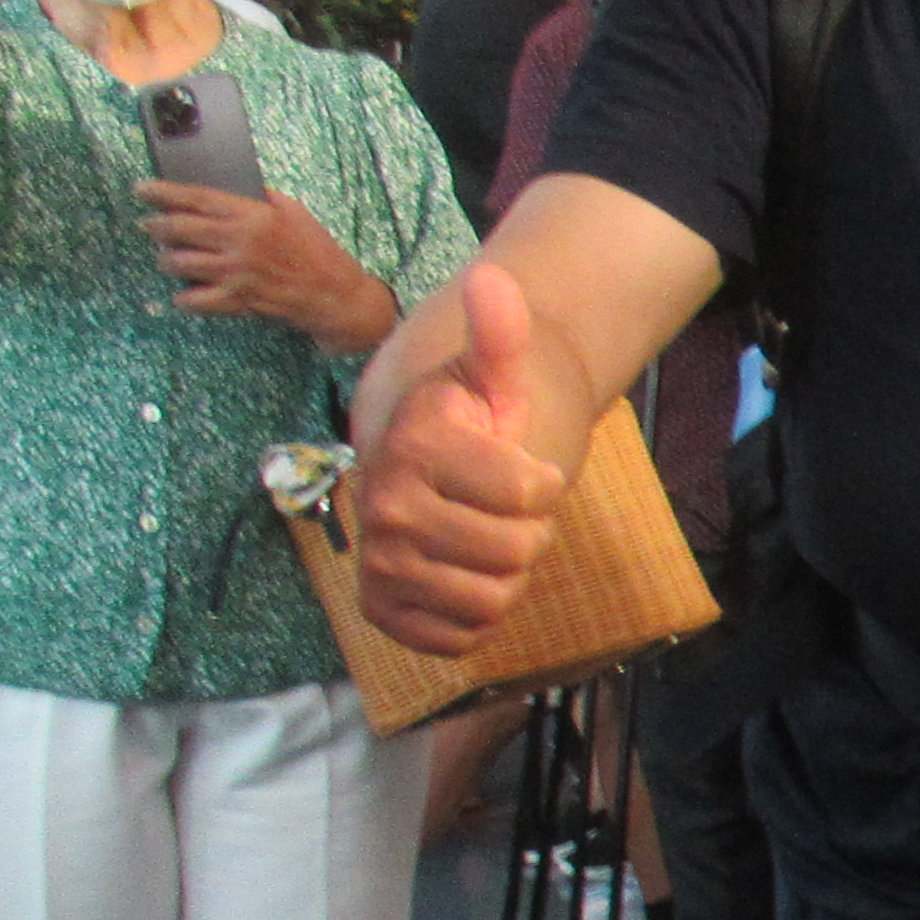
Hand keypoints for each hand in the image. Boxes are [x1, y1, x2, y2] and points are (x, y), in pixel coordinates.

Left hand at [141, 181, 393, 343]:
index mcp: (251, 215)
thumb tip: (226, 190)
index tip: (141, 188)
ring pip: (178, 264)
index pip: (195, 199)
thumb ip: (259, 198)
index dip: (163, 192)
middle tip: (149, 224)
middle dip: (155, 226)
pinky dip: (183, 297)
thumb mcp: (293, 211)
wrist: (334, 294)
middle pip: (177, 229)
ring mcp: (235, 274)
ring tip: (168, 257)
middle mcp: (238, 243)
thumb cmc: (316, 249)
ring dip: (166, 260)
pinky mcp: (237, 301)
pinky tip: (186, 292)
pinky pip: (193, 301)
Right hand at [353, 263, 566, 655]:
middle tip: (501, 510)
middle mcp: (383, 505)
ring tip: (482, 540)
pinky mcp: (381, 610)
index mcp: (415, 444)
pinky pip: (459, 640)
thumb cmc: (474, 425)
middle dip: (527, 534)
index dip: (541, 484)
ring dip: (505, 576)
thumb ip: (499, 333)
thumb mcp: (495, 377)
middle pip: (516, 552)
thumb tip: (493, 278)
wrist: (428, 470)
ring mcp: (378, 561)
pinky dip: (476, 617)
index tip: (519, 468)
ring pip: (492, 599)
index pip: (530, 493)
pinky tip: (461, 578)